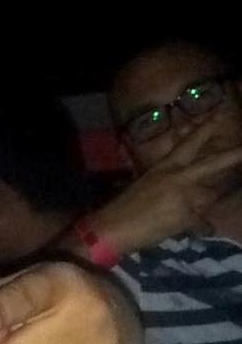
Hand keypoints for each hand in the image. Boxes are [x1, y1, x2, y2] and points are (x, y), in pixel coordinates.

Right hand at [89, 114, 241, 255]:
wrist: (113, 228)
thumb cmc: (122, 206)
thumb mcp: (145, 183)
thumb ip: (166, 180)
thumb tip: (181, 186)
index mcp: (166, 166)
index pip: (191, 142)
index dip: (208, 126)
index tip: (222, 113)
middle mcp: (180, 177)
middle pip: (214, 163)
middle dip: (234, 155)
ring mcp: (186, 196)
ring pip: (209, 197)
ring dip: (204, 205)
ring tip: (192, 211)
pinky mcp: (186, 216)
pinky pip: (203, 222)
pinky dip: (202, 227)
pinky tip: (203, 230)